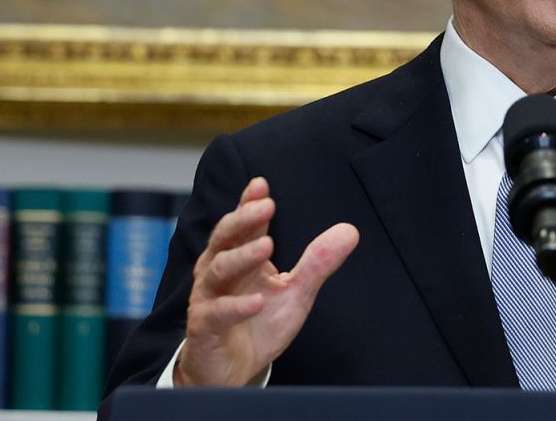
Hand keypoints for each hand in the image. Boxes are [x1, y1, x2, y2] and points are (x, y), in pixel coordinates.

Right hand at [175, 176, 358, 386]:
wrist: (232, 371)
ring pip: (219, 269)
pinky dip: (237, 306)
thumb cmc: (259, 324)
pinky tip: (257, 301)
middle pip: (225, 238)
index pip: (243, 224)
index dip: (249, 203)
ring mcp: (209, 298)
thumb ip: (318, 262)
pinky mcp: (205, 327)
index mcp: (240, 257)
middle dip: (244, 220)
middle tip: (267, 206)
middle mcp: (219, 271)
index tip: (262, 184)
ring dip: (242, 256)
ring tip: (267, 245)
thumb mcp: (296, 292)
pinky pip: (217, 313)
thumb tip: (351, 231)